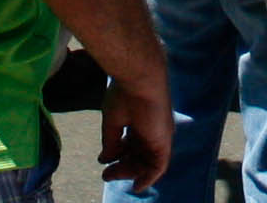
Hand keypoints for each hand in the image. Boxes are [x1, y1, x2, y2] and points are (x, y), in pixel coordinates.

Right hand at [99, 72, 173, 190]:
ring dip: (130, 172)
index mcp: (138, 122)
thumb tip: (104, 160)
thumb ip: (110, 142)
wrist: (140, 81)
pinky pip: (159, 166)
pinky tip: (137, 186)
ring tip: (113, 177)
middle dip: (121, 166)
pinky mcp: (164, 142)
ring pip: (145, 162)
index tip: (103, 164)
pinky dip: (149, 178)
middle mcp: (150, 130)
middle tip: (105, 175)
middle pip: (137, 155)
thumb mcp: (112, 122)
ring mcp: (158, 137)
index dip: (117, 155)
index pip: (130, 144)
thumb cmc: (124, 95)